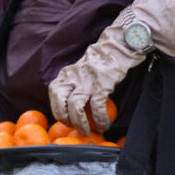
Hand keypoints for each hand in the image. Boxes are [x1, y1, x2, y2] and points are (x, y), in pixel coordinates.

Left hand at [50, 0, 174, 134]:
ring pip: (75, 106)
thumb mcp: (83, 68)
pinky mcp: (102, 83)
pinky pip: (96, 106)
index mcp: (68, 72)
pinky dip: (100, 118)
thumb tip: (74, 102)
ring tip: (88, 131)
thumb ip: (76, 81)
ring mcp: (87, 79)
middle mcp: (74, 75)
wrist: (121, 44)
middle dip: (64, 117)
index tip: (63, 117)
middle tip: (73, 126)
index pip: (54, 90)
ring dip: (80, 122)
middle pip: (59, 99)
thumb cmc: (104, 60)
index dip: (56, 106)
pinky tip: (105, 124)